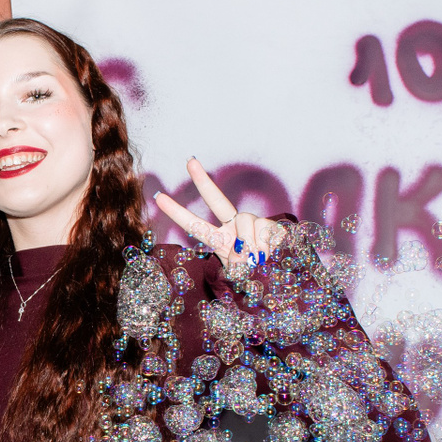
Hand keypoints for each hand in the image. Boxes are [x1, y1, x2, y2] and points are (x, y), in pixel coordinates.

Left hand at [153, 158, 285, 270]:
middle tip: (189, 161)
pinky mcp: (273, 225)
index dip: (177, 212)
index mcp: (220, 241)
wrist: (283, 280)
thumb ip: (237, 267)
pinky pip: (266, 229)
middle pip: (217, 200)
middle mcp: (234, 227)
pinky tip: (270, 256)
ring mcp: (254, 224)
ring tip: (255, 262)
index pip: (195, 225)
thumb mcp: (239, 278)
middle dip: (203, 181)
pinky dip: (266, 247)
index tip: (158, 197)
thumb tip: (244, 253)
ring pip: (246, 220)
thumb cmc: (257, 280)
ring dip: (248, 243)